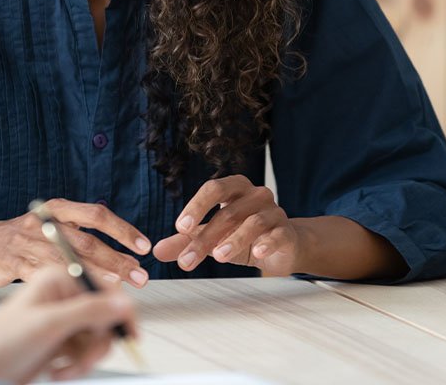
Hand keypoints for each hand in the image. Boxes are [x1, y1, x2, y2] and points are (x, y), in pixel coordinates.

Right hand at [0, 199, 150, 286]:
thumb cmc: (20, 238)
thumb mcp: (49, 225)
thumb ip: (79, 235)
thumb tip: (120, 256)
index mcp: (57, 209)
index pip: (96, 214)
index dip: (121, 230)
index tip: (142, 246)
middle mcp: (45, 223)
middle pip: (88, 240)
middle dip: (117, 258)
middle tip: (139, 274)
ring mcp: (30, 244)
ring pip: (71, 260)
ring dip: (99, 275)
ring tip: (121, 287)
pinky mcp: (17, 265)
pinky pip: (48, 277)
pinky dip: (68, 287)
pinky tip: (84, 296)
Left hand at [0, 266, 135, 382]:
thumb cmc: (1, 341)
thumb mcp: (50, 324)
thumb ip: (89, 312)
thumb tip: (123, 302)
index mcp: (60, 279)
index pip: (105, 289)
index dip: (119, 312)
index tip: (129, 333)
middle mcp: (64, 296)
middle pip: (105, 318)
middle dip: (96, 345)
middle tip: (83, 358)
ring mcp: (63, 320)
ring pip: (97, 340)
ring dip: (84, 359)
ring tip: (64, 367)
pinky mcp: (62, 341)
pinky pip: (86, 353)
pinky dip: (76, 366)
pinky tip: (57, 369)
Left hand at [152, 175, 298, 275]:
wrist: (282, 248)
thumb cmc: (243, 236)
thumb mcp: (212, 238)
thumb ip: (186, 241)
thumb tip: (157, 251)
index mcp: (234, 188)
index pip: (213, 188)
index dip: (196, 206)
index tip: (180, 227)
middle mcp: (255, 195)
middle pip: (229, 210)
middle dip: (207, 235)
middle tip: (188, 258)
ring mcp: (274, 211)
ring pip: (253, 221)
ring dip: (234, 240)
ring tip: (217, 256)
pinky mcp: (287, 231)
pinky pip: (278, 233)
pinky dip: (267, 242)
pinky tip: (257, 253)